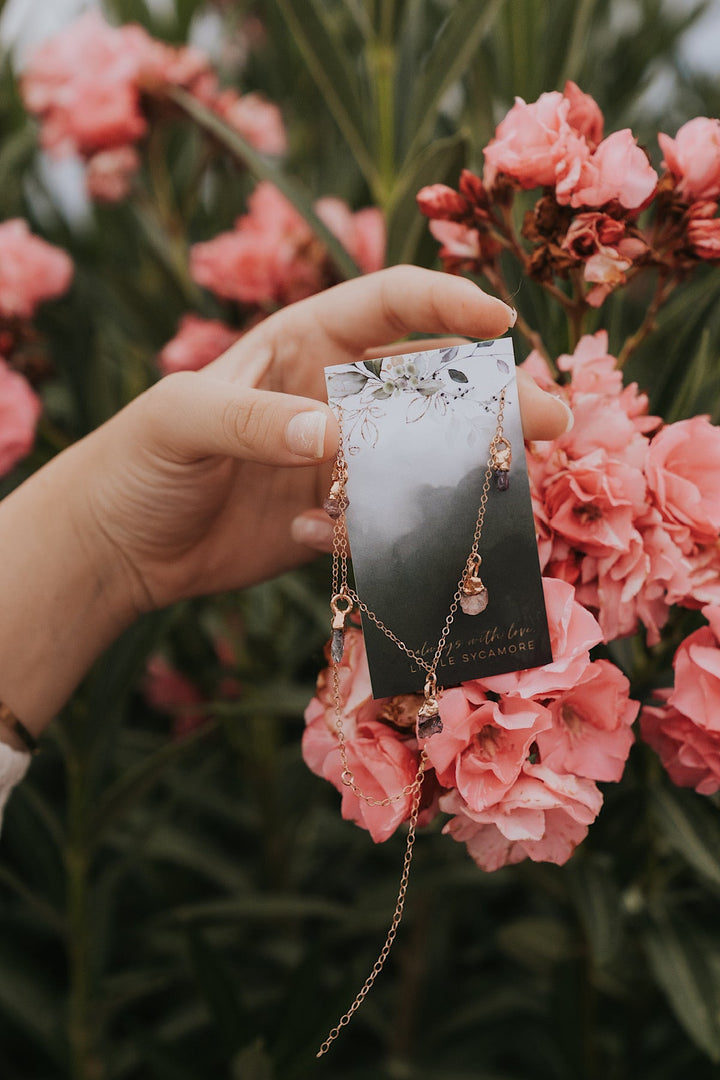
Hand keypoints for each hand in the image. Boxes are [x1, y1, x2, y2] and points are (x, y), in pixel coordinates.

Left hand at [79, 266, 570, 615]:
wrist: (120, 543)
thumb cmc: (140, 458)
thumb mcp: (185, 419)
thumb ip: (257, 419)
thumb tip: (335, 436)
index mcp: (303, 343)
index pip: (391, 305)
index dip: (449, 305)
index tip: (503, 324)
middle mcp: (333, 395)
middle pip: (431, 385)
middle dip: (492, 397)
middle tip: (551, 419)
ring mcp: (340, 459)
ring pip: (422, 455)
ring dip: (462, 469)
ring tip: (504, 488)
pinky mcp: (336, 516)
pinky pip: (383, 518)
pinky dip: (378, 529)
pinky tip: (321, 538)